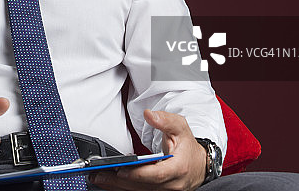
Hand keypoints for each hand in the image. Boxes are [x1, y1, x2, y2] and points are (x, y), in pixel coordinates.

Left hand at [90, 109, 206, 190]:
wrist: (200, 164)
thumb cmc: (188, 146)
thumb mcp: (181, 127)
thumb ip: (165, 120)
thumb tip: (150, 115)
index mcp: (178, 168)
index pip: (156, 174)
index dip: (137, 174)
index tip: (121, 170)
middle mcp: (173, 184)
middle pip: (143, 185)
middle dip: (120, 181)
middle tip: (99, 174)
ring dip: (117, 187)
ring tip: (98, 178)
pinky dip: (123, 188)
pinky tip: (109, 183)